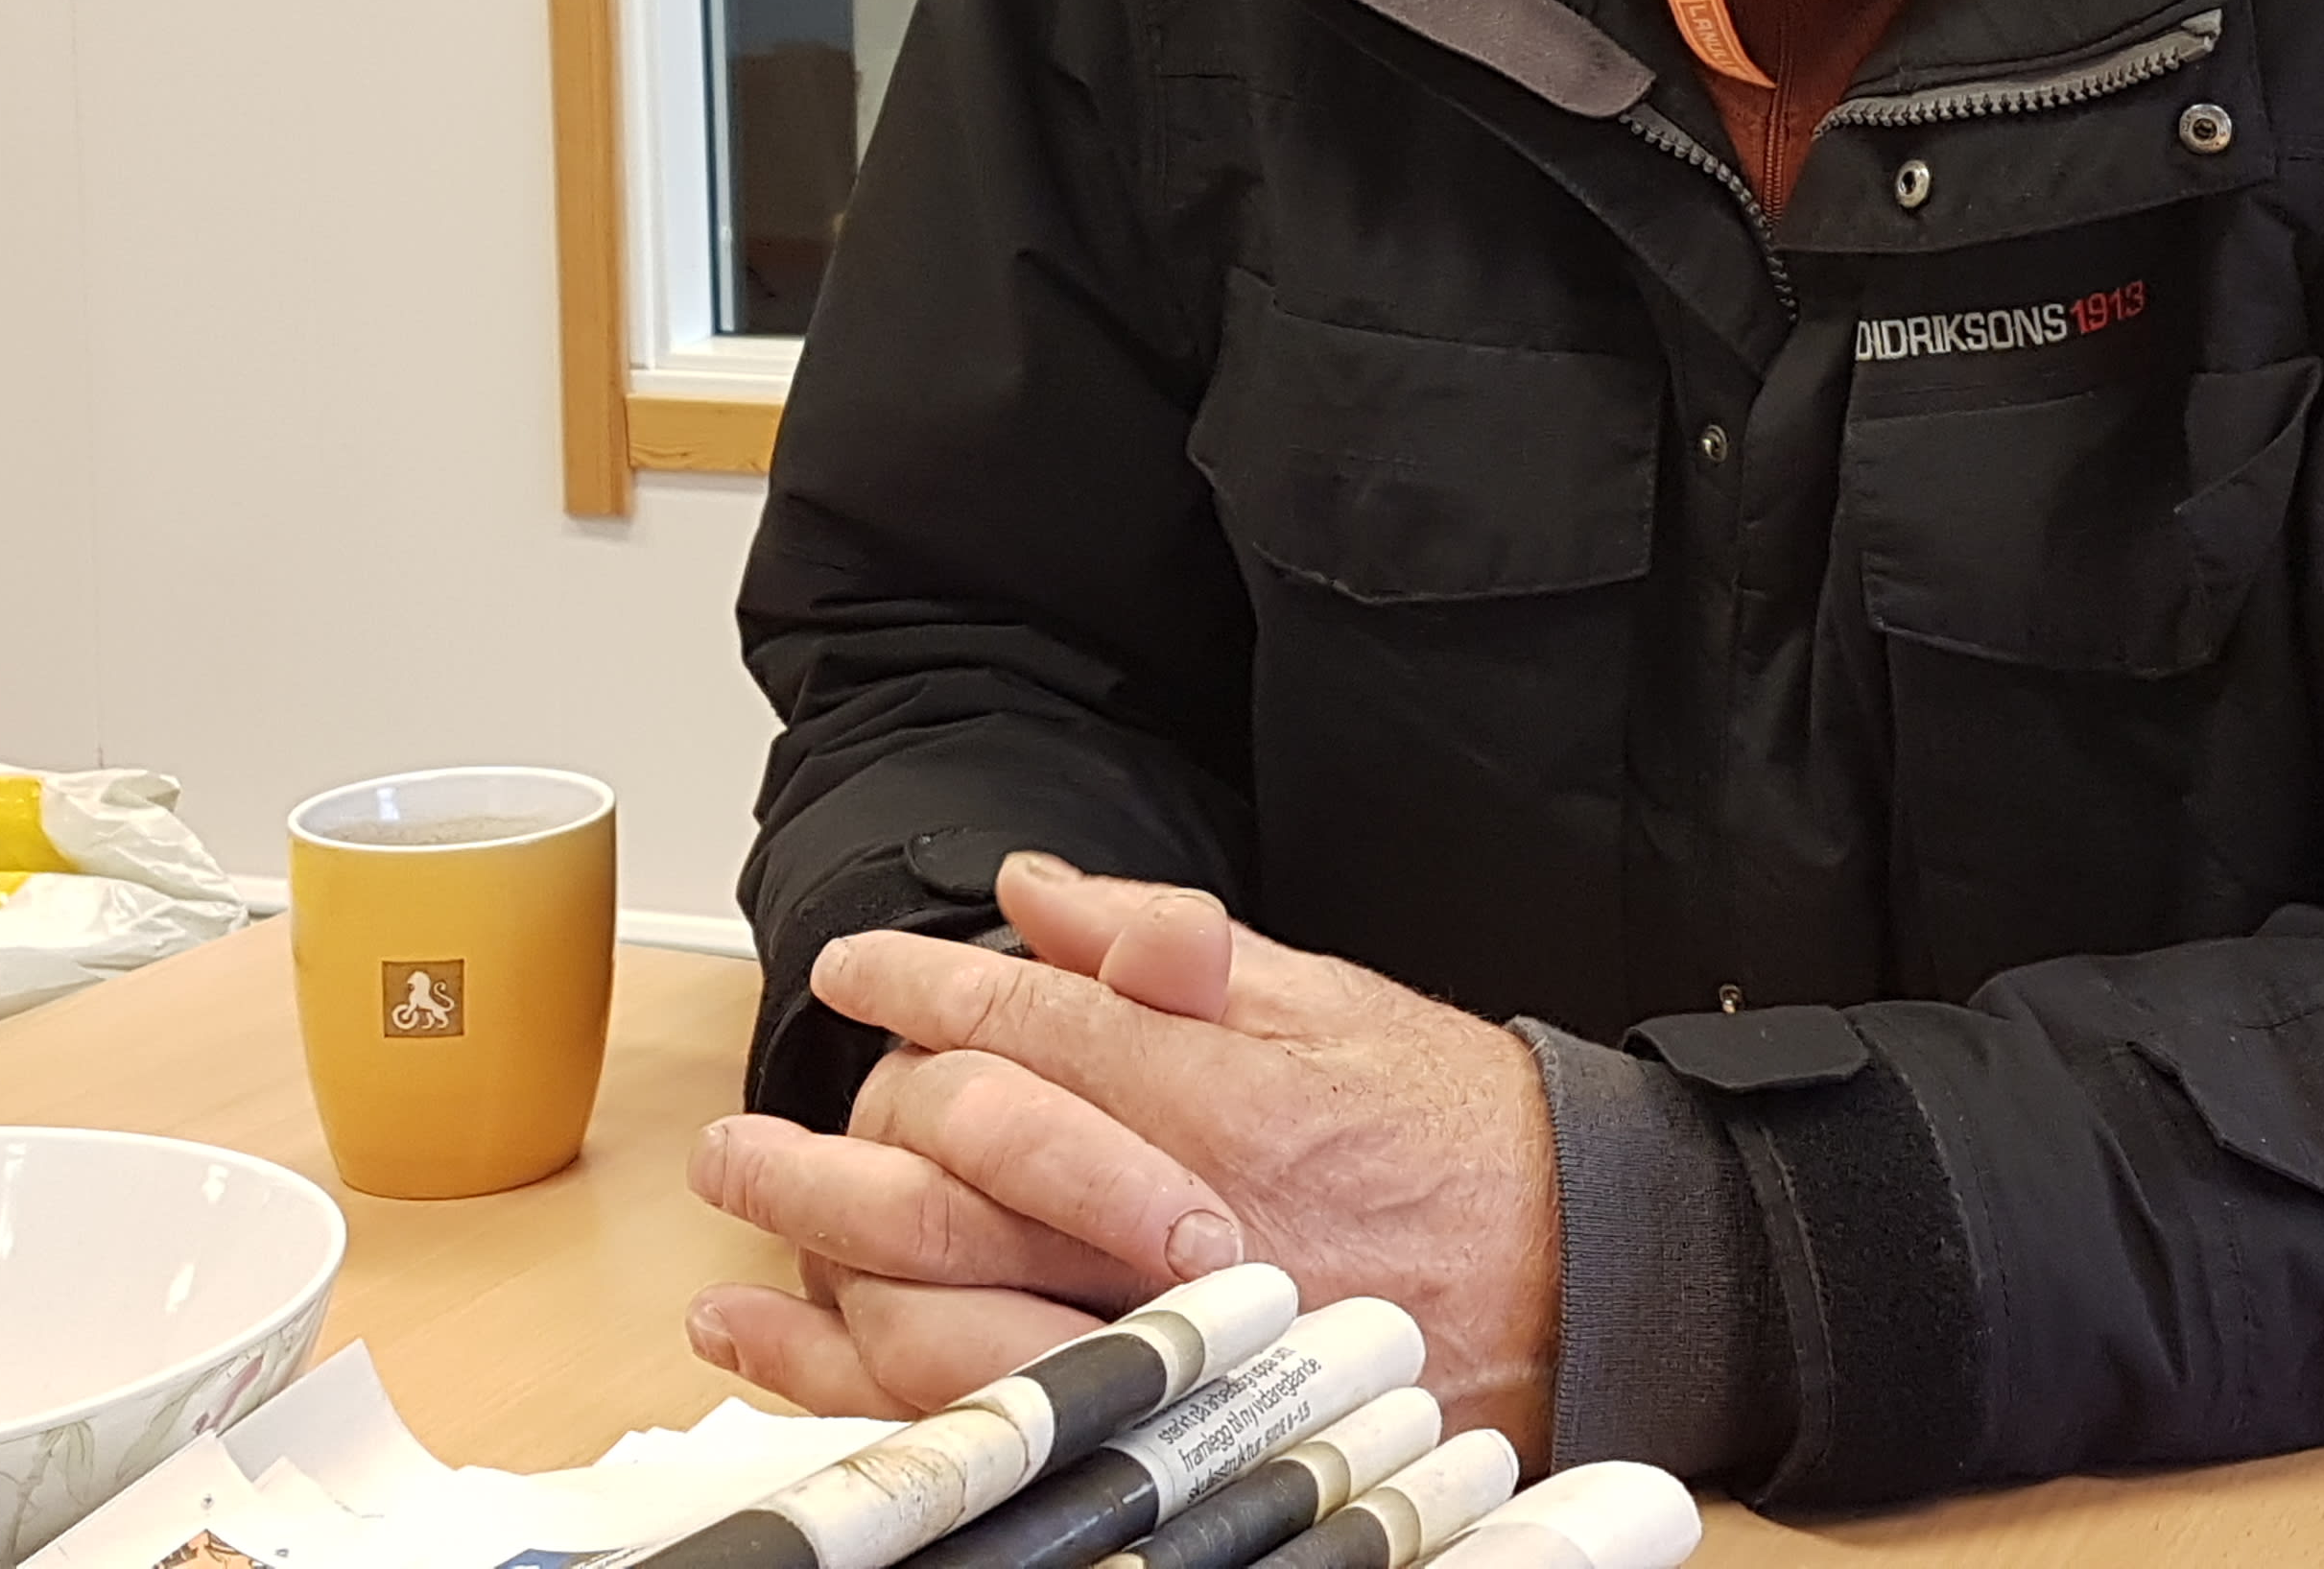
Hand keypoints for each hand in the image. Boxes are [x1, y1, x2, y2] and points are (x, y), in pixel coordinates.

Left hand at [687, 857, 1558, 1454]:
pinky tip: (797, 1351)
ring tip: (739, 1226)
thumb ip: (1180, 948)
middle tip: (740, 1132)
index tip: (852, 972)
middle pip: (959, 1176)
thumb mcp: (1335, 1001)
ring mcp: (1170, 1339)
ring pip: (951, 1309)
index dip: (925, 993)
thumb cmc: (1460, 1133)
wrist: (1585, 1278)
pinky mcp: (1173, 1427)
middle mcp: (1181, 1227)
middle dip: (831, 1145)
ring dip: (824, 1263)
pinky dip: (872, 1383)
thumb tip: (1044, 896)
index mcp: (1225, 1101)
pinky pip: (990, 1416)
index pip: (1031, 1032)